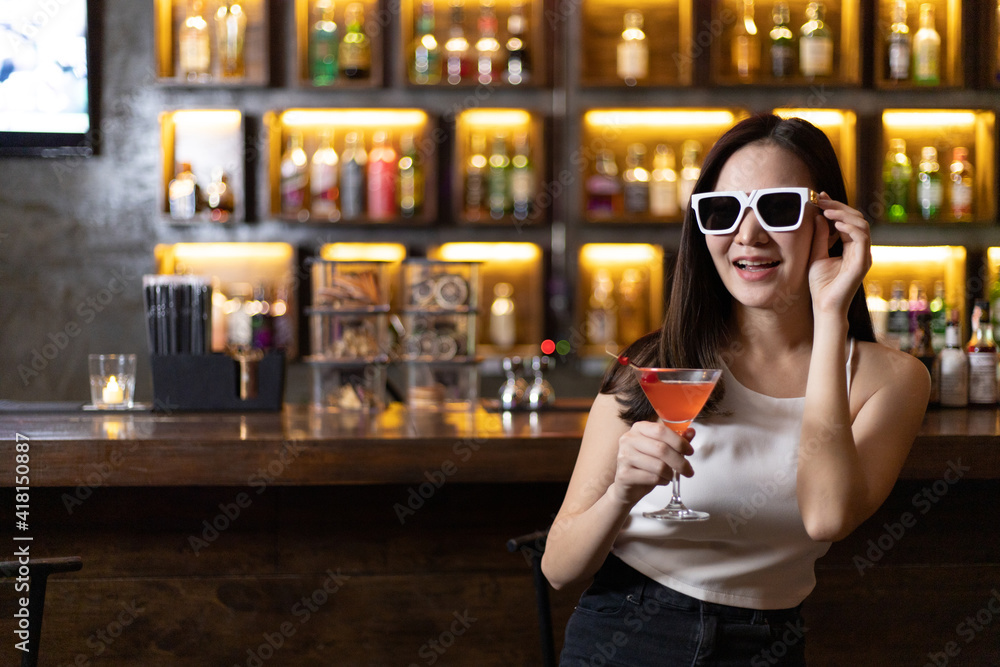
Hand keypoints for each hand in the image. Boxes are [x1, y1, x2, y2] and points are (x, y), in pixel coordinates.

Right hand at [609, 421, 694, 506]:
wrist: (626, 485)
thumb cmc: (644, 465)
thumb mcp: (660, 451)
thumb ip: (675, 441)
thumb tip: (691, 432)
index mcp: (638, 428)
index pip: (661, 430)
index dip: (679, 441)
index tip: (689, 451)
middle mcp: (629, 439)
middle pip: (661, 449)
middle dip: (680, 462)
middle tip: (688, 470)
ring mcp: (624, 456)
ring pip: (658, 465)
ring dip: (671, 473)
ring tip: (671, 476)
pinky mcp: (624, 474)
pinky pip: (652, 478)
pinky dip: (662, 481)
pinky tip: (661, 480)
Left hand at [808, 192, 871, 316]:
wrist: (824, 306)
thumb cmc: (820, 284)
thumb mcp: (816, 254)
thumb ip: (820, 236)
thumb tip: (819, 216)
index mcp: (850, 246)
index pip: (847, 221)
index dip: (835, 207)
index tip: (820, 197)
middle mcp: (860, 249)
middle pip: (856, 219)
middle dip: (839, 207)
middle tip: (822, 200)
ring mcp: (863, 255)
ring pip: (862, 225)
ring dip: (844, 215)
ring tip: (827, 211)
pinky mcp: (862, 262)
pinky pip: (862, 239)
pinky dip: (850, 228)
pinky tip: (836, 224)